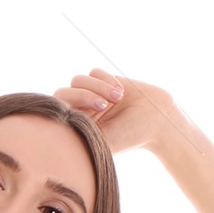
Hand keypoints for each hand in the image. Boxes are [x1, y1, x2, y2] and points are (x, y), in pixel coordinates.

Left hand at [54, 68, 185, 155]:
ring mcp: (92, 94)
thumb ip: (80, 135)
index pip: (58, 110)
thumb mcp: (104, 141)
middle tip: (103, 106)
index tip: (91, 115)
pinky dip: (106, 79)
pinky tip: (120, 92)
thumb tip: (56, 130)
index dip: (70, 106)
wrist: (157, 120)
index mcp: (78, 127)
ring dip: (98, 86)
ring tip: (117, 98)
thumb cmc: (132, 135)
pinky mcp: (104, 81)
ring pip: (78, 79)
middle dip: (83, 95)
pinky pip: (94, 72)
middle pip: (64, 92)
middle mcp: (82, 110)